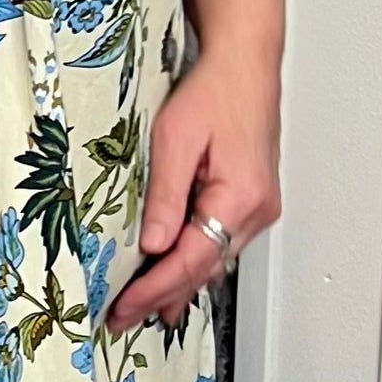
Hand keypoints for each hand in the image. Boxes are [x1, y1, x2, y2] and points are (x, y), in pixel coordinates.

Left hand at [105, 42, 280, 332]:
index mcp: (240, 198)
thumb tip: (152, 246)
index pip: (191, 260)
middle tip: (122, 317)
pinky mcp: (253, 202)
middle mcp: (257, 211)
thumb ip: (165, 196)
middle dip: (161, 296)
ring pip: (214, 260)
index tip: (124, 307)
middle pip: (204, 268)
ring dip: (178, 283)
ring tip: (142, 307)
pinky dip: (193, 262)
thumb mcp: (175, 139)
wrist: (245, 65)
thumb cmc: (215, 91)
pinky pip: (220, 243)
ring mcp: (259, 209)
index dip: (154, 289)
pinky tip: (174, 276)